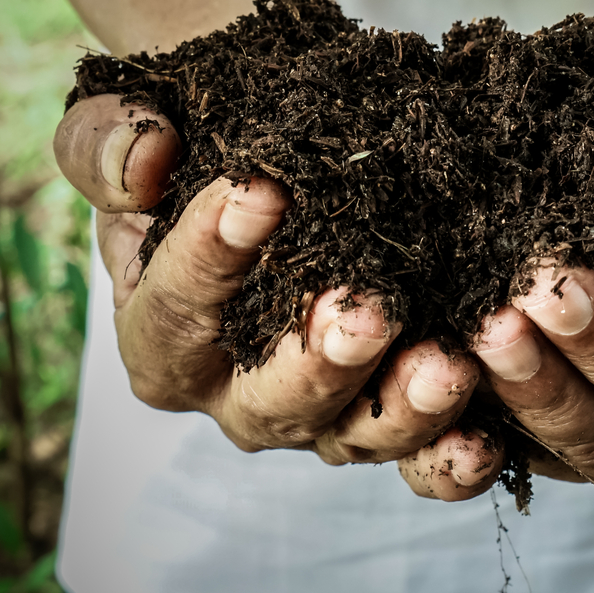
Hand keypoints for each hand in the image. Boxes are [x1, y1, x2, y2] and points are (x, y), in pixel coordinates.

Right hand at [57, 94, 491, 497]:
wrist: (276, 165)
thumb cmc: (197, 153)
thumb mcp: (126, 133)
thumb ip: (105, 145)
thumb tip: (143, 159)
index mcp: (162, 337)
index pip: (176, 307)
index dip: (211, 255)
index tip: (260, 192)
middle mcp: (235, 393)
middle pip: (270, 398)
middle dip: (321, 360)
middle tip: (367, 312)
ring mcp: (318, 415)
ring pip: (354, 436)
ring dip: (404, 410)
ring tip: (447, 366)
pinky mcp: (385, 418)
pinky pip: (417, 459)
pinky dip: (451, 458)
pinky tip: (488, 436)